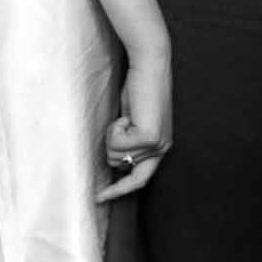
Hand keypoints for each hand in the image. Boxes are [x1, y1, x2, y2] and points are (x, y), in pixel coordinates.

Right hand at [97, 52, 171, 201]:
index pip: (139, 180)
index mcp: (161, 147)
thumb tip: (114, 161)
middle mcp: (161, 149)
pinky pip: (116, 143)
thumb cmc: (139, 87)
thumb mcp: (133, 120)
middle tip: (121, 120)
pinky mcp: (148, 137)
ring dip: (113, 132)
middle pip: (119, 164)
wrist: (149, 65)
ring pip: (114, 154)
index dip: (118, 190)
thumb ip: (129, 141)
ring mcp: (156, 145)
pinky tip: (127, 113)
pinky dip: (115, 127)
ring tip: (127, 113)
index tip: (99, 197)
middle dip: (112, 143)